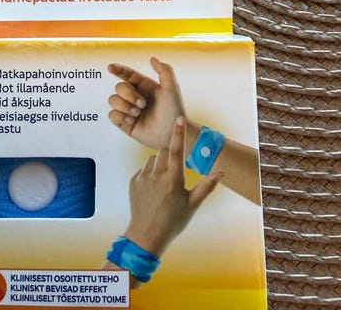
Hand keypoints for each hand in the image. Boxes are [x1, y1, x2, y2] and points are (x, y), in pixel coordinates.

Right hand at [108, 57, 184, 149]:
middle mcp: (134, 96)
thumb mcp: (172, 88)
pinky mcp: (124, 123)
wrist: (172, 133)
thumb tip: (152, 58)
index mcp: (143, 86)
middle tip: (142, 104)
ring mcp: (128, 110)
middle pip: (119, 87)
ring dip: (124, 106)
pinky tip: (132, 121)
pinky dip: (121, 117)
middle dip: (129, 95)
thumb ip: (164, 71)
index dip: (117, 69)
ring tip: (137, 114)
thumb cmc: (174, 111)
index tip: (110, 67)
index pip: (127, 74)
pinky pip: (112, 115)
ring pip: (112, 100)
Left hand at [123, 116, 223, 256]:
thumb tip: (221, 172)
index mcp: (173, 181)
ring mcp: (142, 178)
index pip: (176, 151)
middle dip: (170, 154)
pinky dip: (149, 173)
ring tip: (164, 183)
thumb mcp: (193, 206)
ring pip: (152, 159)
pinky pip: (143, 169)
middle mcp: (156, 176)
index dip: (178, 133)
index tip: (179, 118)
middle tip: (175, 172)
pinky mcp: (133, 182)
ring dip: (159, 164)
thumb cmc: (173, 222)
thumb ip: (207, 187)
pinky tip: (153, 190)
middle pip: (163, 151)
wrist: (146, 236)